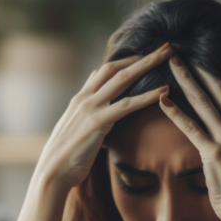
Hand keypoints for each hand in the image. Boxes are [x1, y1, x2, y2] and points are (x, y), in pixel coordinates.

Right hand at [34, 43, 172, 191]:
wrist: (52, 172)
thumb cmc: (65, 159)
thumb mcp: (74, 134)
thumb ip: (86, 123)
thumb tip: (98, 125)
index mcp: (78, 101)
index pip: (101, 73)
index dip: (123, 63)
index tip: (141, 59)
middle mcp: (83, 99)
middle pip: (114, 68)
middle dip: (140, 57)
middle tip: (162, 48)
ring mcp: (89, 108)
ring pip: (123, 79)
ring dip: (147, 65)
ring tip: (168, 56)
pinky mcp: (97, 122)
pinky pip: (127, 105)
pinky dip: (147, 96)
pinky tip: (164, 92)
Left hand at [158, 55, 220, 220]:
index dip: (211, 77)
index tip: (198, 63)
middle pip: (213, 93)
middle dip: (195, 73)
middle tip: (177, 56)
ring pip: (202, 105)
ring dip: (186, 83)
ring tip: (171, 67)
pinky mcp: (212, 153)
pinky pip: (191, 128)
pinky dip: (176, 113)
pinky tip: (164, 101)